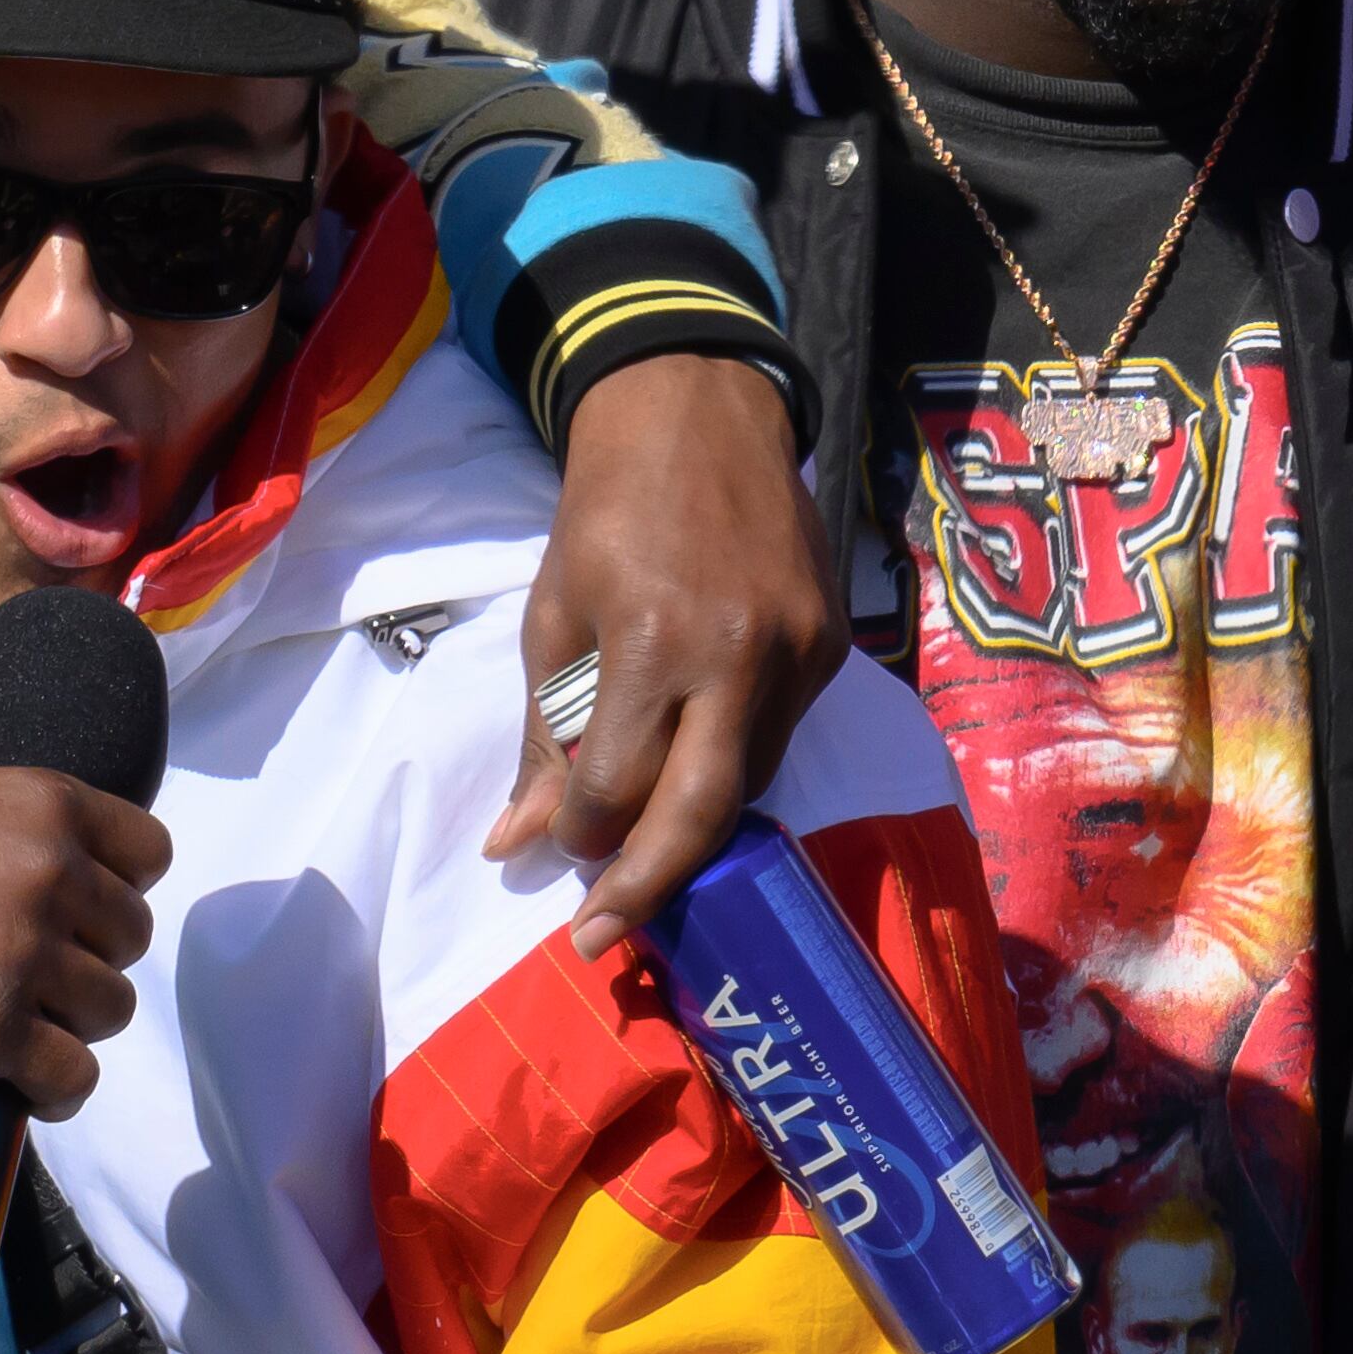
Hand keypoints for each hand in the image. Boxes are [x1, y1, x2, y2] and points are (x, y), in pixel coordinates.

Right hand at [0, 760, 170, 1115]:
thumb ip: (12, 824)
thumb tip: (54, 861)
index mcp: (43, 804)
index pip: (148, 853)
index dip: (118, 883)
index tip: (83, 905)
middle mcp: (50, 874)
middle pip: (130, 936)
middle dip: (88, 953)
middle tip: (35, 967)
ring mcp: (26, 956)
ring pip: (110, 1008)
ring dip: (73, 1020)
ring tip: (25, 1023)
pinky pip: (72, 1077)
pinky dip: (56, 1089)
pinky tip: (27, 1084)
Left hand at [489, 355, 842, 957]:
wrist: (697, 413)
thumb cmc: (604, 512)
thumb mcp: (551, 613)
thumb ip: (544, 732)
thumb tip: (518, 842)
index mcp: (650, 640)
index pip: (616, 783)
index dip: (582, 837)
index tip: (559, 864)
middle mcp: (738, 655)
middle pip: (702, 813)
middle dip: (647, 887)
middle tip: (605, 940)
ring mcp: (799, 653)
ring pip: (749, 784)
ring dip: (692, 833)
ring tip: (643, 867)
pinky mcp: (834, 647)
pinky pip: (779, 739)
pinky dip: (732, 773)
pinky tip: (694, 787)